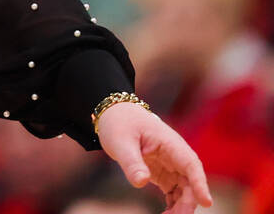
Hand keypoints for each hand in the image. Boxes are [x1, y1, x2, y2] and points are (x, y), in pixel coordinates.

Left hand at [96, 102, 212, 213]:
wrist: (114, 114)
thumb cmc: (119, 123)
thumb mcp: (120, 142)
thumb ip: (131, 162)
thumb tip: (141, 182)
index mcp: (169, 143)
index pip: (191, 164)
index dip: (200, 184)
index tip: (206, 202)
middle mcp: (175, 155)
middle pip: (189, 182)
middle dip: (188, 202)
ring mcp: (171, 165)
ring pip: (184, 189)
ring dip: (181, 206)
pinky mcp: (163, 172)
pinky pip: (174, 191)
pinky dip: (173, 204)